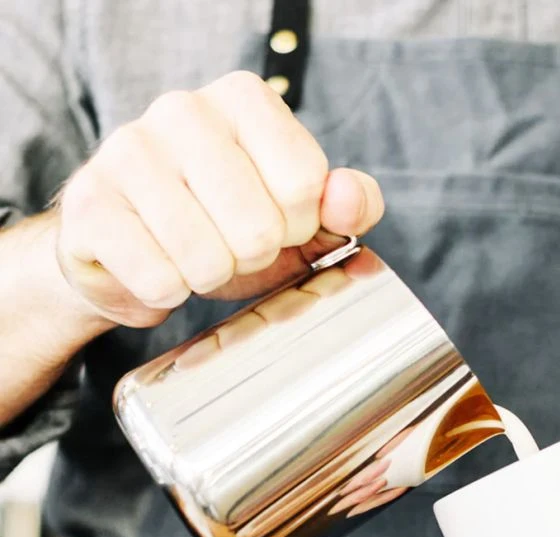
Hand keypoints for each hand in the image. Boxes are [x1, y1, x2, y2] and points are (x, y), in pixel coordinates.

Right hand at [54, 71, 383, 327]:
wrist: (133, 251)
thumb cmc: (223, 226)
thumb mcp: (298, 216)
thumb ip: (346, 205)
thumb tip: (347, 199)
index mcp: (244, 100)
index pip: (304, 185)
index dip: (296, 226)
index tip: (274, 221)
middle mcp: (183, 111)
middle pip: (258, 229)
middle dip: (251, 257)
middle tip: (228, 244)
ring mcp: (128, 152)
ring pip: (207, 260)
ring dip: (209, 276)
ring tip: (193, 254)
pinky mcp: (90, 203)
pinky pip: (160, 280)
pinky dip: (167, 291)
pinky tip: (157, 265)